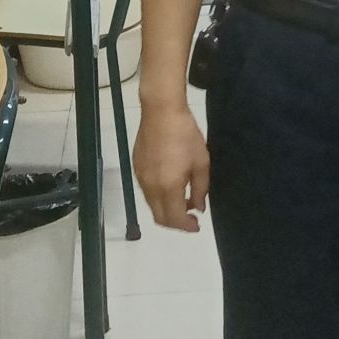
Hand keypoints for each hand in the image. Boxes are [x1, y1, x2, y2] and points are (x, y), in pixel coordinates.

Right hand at [135, 101, 210, 231]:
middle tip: (190, 217)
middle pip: (159, 217)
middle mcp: (150, 187)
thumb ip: (200, 189)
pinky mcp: (136, 168)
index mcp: (168, 186)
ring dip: (167, 209)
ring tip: (184, 199)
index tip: (196, 225)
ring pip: (152, 205)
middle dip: (176, 222)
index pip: (174, 219)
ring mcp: (141, 178)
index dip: (186, 227)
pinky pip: (147, 192)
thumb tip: (197, 208)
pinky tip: (171, 185)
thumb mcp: (201, 162)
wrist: (161, 111)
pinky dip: (159, 197)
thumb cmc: (186, 135)